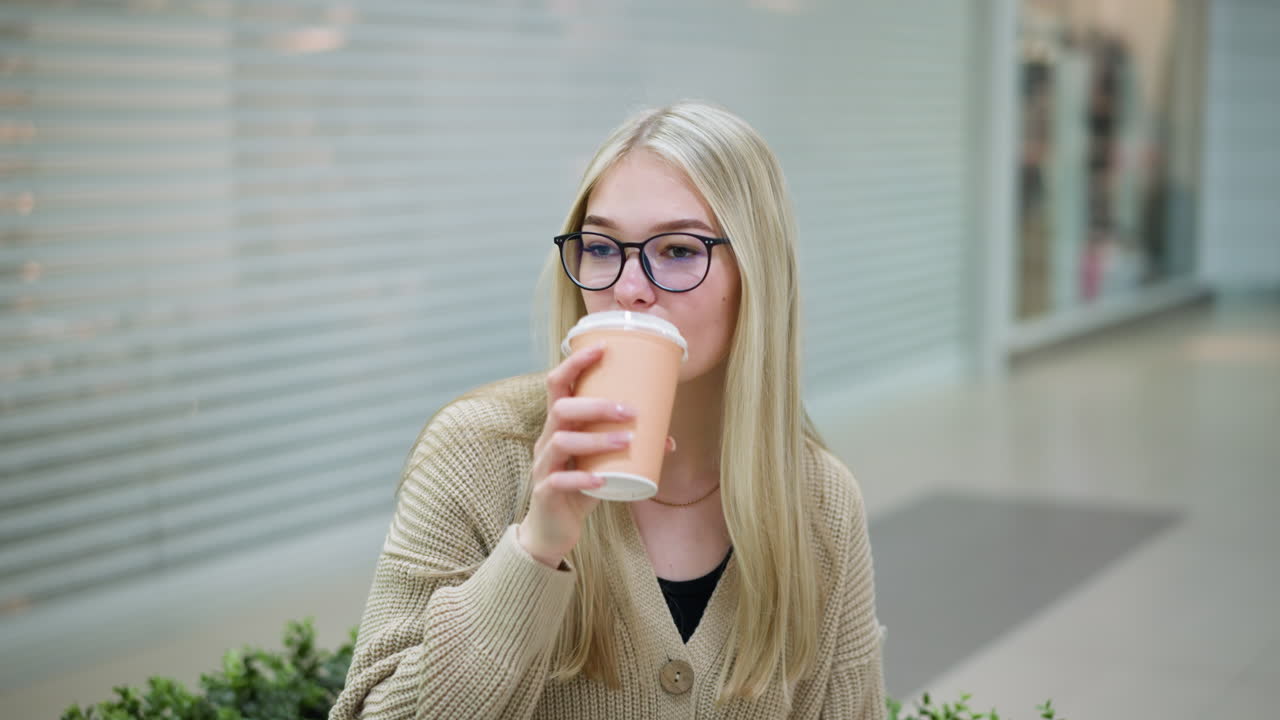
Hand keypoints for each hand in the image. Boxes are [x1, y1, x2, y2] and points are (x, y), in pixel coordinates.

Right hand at [518, 343, 635, 567]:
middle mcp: (546, 440)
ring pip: (562, 442)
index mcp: (558, 426)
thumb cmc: (577, 488)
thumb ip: (626, 449)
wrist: (551, 531)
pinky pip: (560, 481)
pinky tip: (602, 479)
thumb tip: (668, 439)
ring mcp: (543, 466)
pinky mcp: (545, 492)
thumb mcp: (602, 463)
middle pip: (560, 409)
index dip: (575, 364)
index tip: (603, 348)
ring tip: (625, 441)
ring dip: (596, 439)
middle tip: (628, 410)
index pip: (557, 385)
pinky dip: (582, 478)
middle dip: (595, 405)